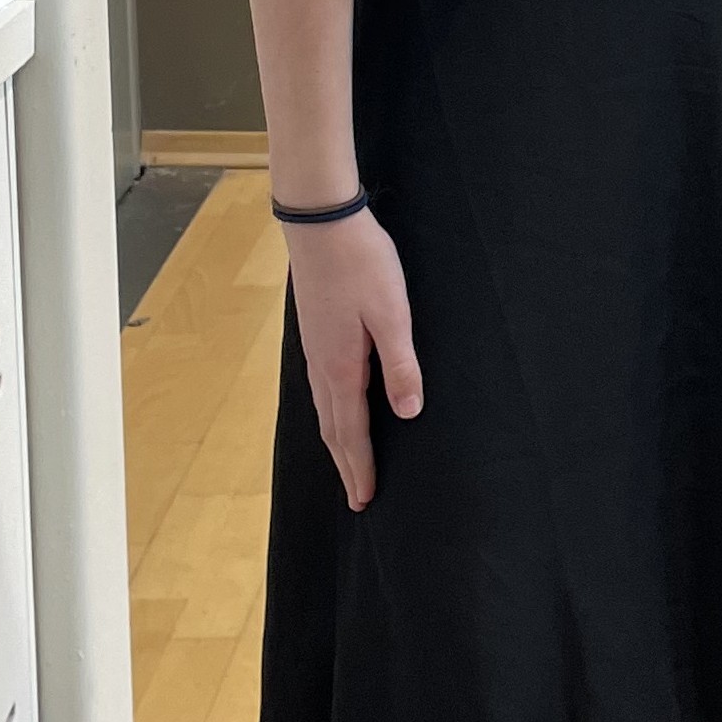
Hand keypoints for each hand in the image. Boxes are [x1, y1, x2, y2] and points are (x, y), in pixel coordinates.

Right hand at [285, 210, 423, 507]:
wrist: (320, 222)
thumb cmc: (362, 263)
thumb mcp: (392, 313)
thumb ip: (400, 364)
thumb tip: (408, 413)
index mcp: (343, 367)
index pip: (351, 431)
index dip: (360, 467)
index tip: (365, 499)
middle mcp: (321, 366)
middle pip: (332, 429)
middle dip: (346, 465)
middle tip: (357, 499)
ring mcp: (313, 350)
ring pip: (323, 411)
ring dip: (336, 443)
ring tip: (348, 465)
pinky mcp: (314, 334)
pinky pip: (320, 390)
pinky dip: (330, 415)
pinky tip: (336, 411)